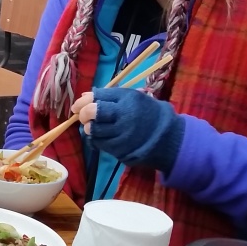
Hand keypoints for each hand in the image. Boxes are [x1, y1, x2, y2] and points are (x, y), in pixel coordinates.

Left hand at [70, 87, 184, 172]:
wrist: (168, 139)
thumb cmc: (149, 115)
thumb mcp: (135, 98)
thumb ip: (111, 96)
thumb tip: (84, 97)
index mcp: (128, 99)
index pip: (98, 96)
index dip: (84, 101)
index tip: (78, 105)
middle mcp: (124, 115)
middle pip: (92, 112)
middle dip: (84, 114)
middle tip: (83, 116)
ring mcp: (122, 134)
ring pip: (93, 130)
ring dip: (89, 128)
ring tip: (94, 127)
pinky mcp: (120, 149)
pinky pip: (99, 143)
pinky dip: (96, 139)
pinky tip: (101, 136)